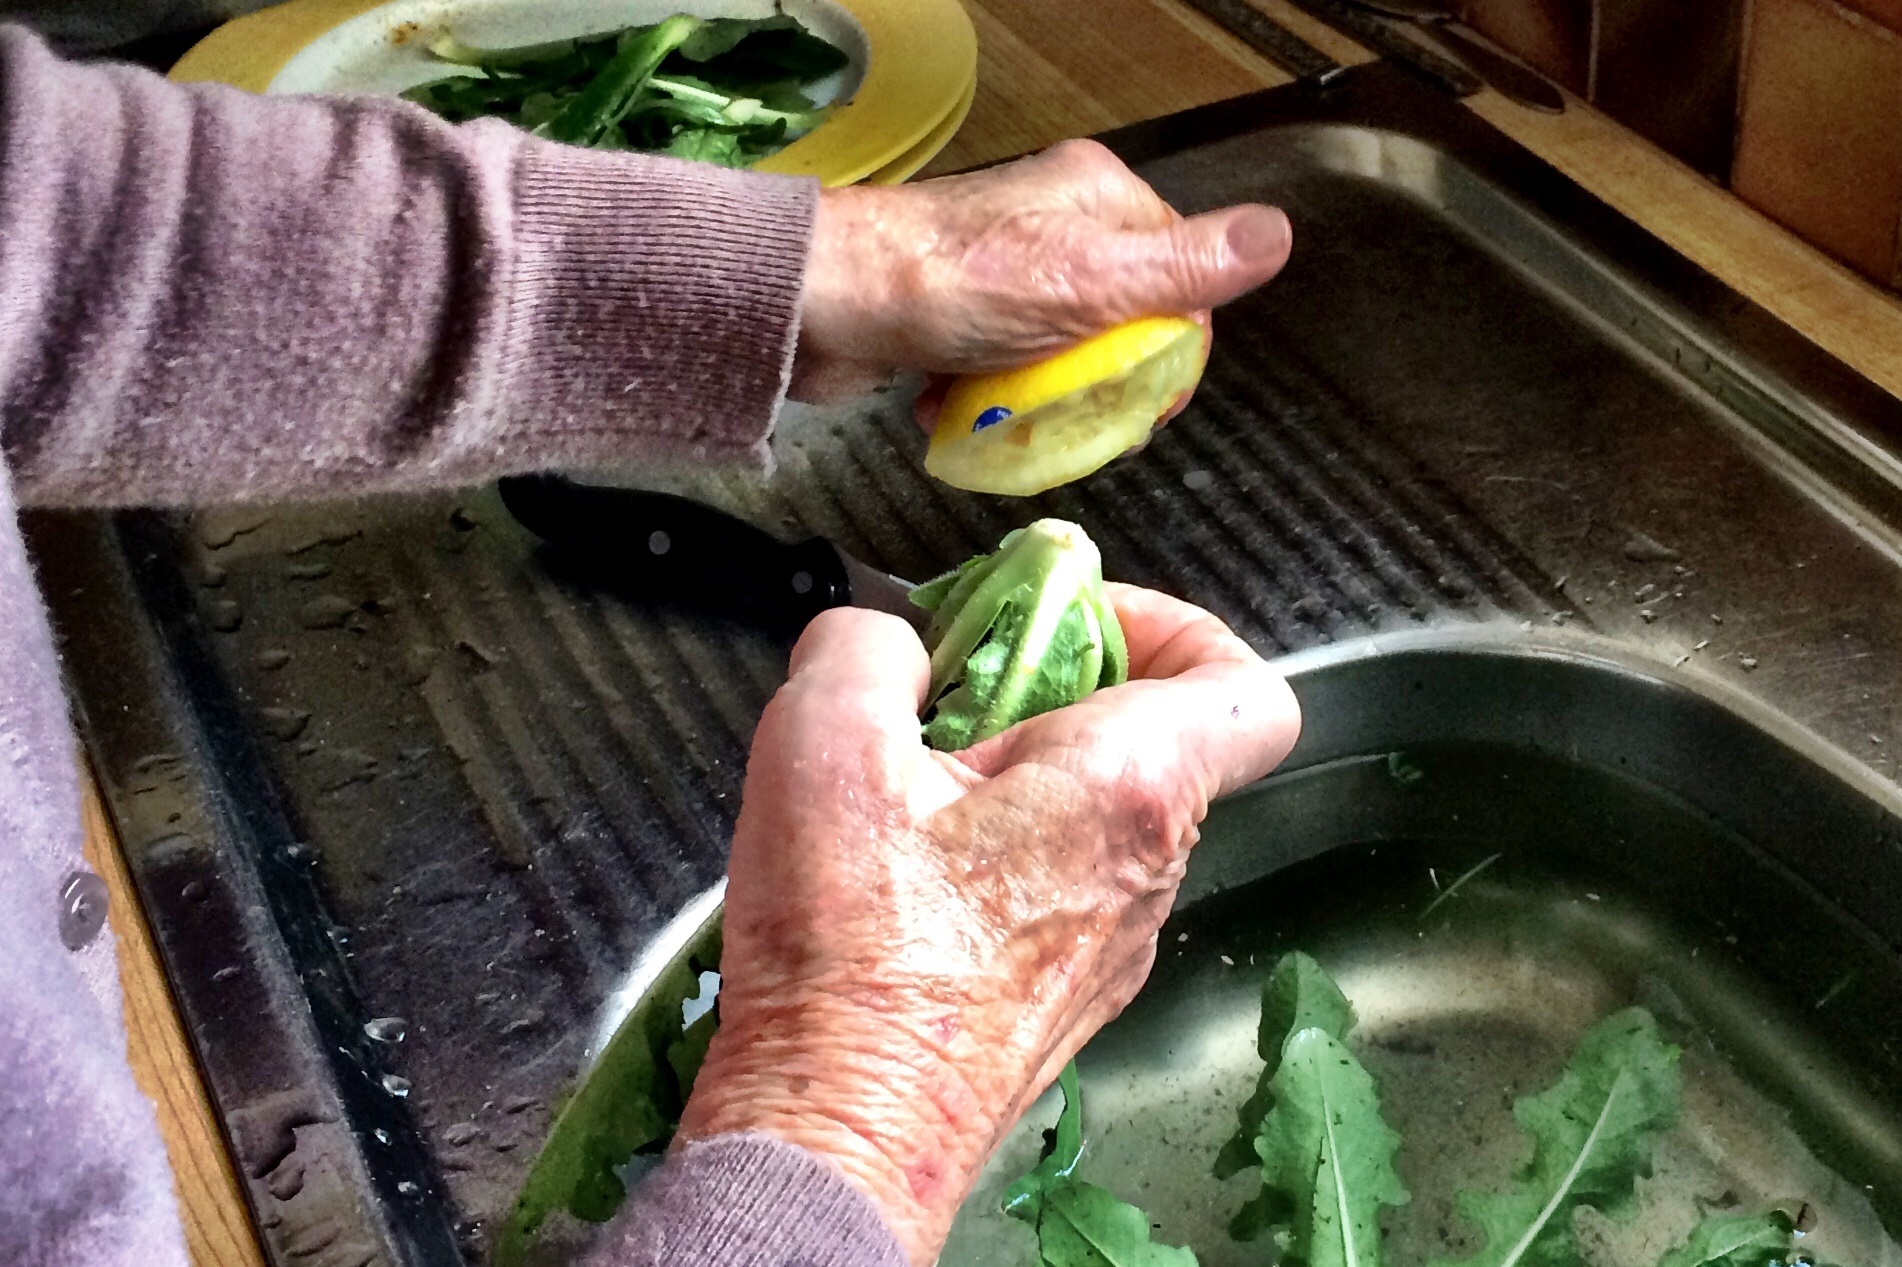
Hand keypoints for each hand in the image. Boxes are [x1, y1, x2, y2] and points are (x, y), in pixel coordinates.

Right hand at [675, 585, 1300, 1263]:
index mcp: (1122, 793)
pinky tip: (904, 865)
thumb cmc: (851, 965)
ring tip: (914, 782)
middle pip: (1155, 740)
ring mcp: (1112, 946)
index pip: (1245, 685)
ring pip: (1100, 817)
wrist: (838, 1137)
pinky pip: (1060, 886)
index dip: (1172, 624)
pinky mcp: (1063, 994)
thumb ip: (863, 647)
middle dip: (1057, 689)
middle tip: (957, 693)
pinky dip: (1000, 851)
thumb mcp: (823, 744)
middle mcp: (1144, 875)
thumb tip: (883, 640)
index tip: (1072, 617)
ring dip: (1020, 774)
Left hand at [791, 138, 1293, 413]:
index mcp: (1098, 198)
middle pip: (1118, 321)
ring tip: (1013, 421)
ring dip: (1039, 396)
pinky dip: (987, 395)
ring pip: (1058, 350)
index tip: (1150, 403)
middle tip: (1077, 422)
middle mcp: (1052, 222)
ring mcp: (1000, 266)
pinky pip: (999, 363)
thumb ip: (1183, 267)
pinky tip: (960, 408)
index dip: (1174, 348)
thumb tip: (1278, 237)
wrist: (819, 307)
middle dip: (1101, 381)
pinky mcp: (955, 308)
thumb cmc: (949, 287)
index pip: (1179, 277)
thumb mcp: (1089, 282)